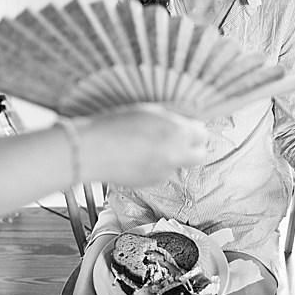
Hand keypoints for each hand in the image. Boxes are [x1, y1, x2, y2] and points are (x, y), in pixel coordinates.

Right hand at [78, 104, 205, 186]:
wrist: (92, 151)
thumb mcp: (148, 111)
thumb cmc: (115, 125)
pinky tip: (137, 156)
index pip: (202, 133)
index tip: (186, 126)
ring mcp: (164, 172)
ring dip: (171, 156)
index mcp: (177, 132)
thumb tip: (187, 119)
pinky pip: (161, 173)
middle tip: (178, 139)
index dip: (194, 129)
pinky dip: (155, 166)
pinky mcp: (150, 183)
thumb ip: (172, 117)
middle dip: (192, 147)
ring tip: (147, 145)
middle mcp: (175, 155)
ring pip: (178, 164)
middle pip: (199, 155)